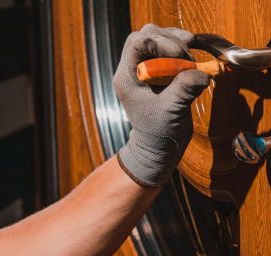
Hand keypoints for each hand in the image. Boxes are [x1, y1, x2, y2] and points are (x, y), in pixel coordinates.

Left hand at [113, 24, 209, 186]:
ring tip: (190, 58)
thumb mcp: (171, 111)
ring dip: (176, 43)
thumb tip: (203, 72)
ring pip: (156, 38)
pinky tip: (190, 58)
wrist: (156, 145)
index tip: (180, 56)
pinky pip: (165, 49)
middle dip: (170, 41)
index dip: (160, 42)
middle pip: (146, 35)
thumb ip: (184, 90)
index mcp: (127, 78)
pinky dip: (180, 49)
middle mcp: (131, 70)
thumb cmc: (158, 133)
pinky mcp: (155, 72)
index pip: (137, 43)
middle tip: (187, 58)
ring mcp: (143, 70)